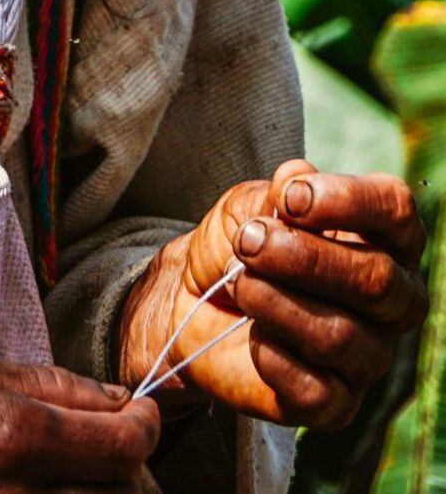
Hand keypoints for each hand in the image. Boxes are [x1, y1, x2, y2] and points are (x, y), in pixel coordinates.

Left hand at [119, 157, 426, 428]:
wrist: (190, 300)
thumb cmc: (239, 245)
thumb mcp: (251, 204)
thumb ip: (278, 193)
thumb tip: (297, 181)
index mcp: (383, 240)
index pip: (395, 211)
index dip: (348, 201)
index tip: (291, 199)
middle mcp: (390, 301)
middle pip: (377, 280)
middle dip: (303, 256)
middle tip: (249, 241)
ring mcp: (367, 356)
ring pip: (341, 336)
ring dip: (275, 301)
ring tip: (237, 281)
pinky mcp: (335, 405)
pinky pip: (316, 390)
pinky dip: (272, 355)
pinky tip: (251, 334)